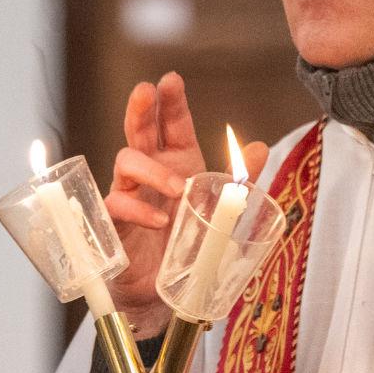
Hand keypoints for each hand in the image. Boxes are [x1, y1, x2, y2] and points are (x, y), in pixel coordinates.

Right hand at [106, 73, 270, 334]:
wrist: (163, 292)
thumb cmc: (187, 246)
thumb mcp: (220, 212)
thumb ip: (239, 182)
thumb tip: (258, 148)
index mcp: (178, 163)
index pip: (172, 125)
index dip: (171, 102)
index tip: (171, 80)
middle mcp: (151, 172)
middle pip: (139, 130)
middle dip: (141, 109)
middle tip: (145, 92)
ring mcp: (130, 193)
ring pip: (126, 161)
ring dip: (153, 170)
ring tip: (178, 188)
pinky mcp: (114, 220)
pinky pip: (118, 203)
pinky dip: (140, 210)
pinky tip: (160, 220)